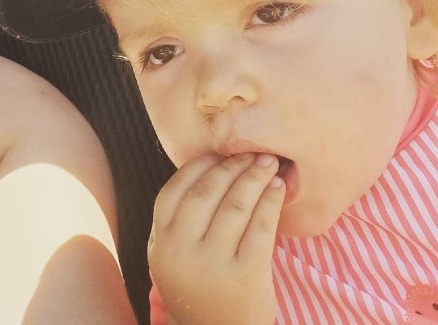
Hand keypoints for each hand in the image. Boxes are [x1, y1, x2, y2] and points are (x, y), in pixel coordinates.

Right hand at [149, 153, 284, 324]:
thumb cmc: (197, 285)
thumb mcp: (171, 254)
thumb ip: (179, 219)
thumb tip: (210, 165)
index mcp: (159, 241)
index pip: (174, 189)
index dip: (199, 166)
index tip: (219, 154)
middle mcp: (181, 251)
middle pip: (206, 193)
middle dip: (231, 166)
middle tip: (251, 152)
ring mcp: (212, 264)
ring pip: (235, 206)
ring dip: (253, 177)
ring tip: (268, 163)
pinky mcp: (246, 276)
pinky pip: (261, 228)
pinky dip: (271, 202)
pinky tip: (278, 188)